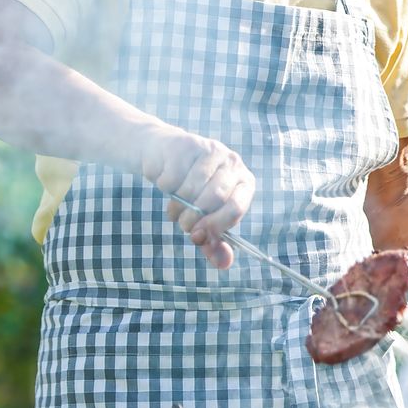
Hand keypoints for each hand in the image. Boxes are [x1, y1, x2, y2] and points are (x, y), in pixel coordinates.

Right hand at [137, 125, 254, 268]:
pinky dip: (164, 187)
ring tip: (174, 208)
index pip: (236, 207)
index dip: (216, 226)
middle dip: (194, 218)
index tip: (198, 237)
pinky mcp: (187, 143)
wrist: (163, 155)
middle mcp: (232, 163)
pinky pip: (172, 177)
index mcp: (244, 182)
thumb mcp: (204, 218)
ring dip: (177, 206)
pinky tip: (165, 184)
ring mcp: (211, 150)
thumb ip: (214, 242)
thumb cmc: (190, 192)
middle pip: (214, 198)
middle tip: (184, 225)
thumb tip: (224, 264)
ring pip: (191, 189)